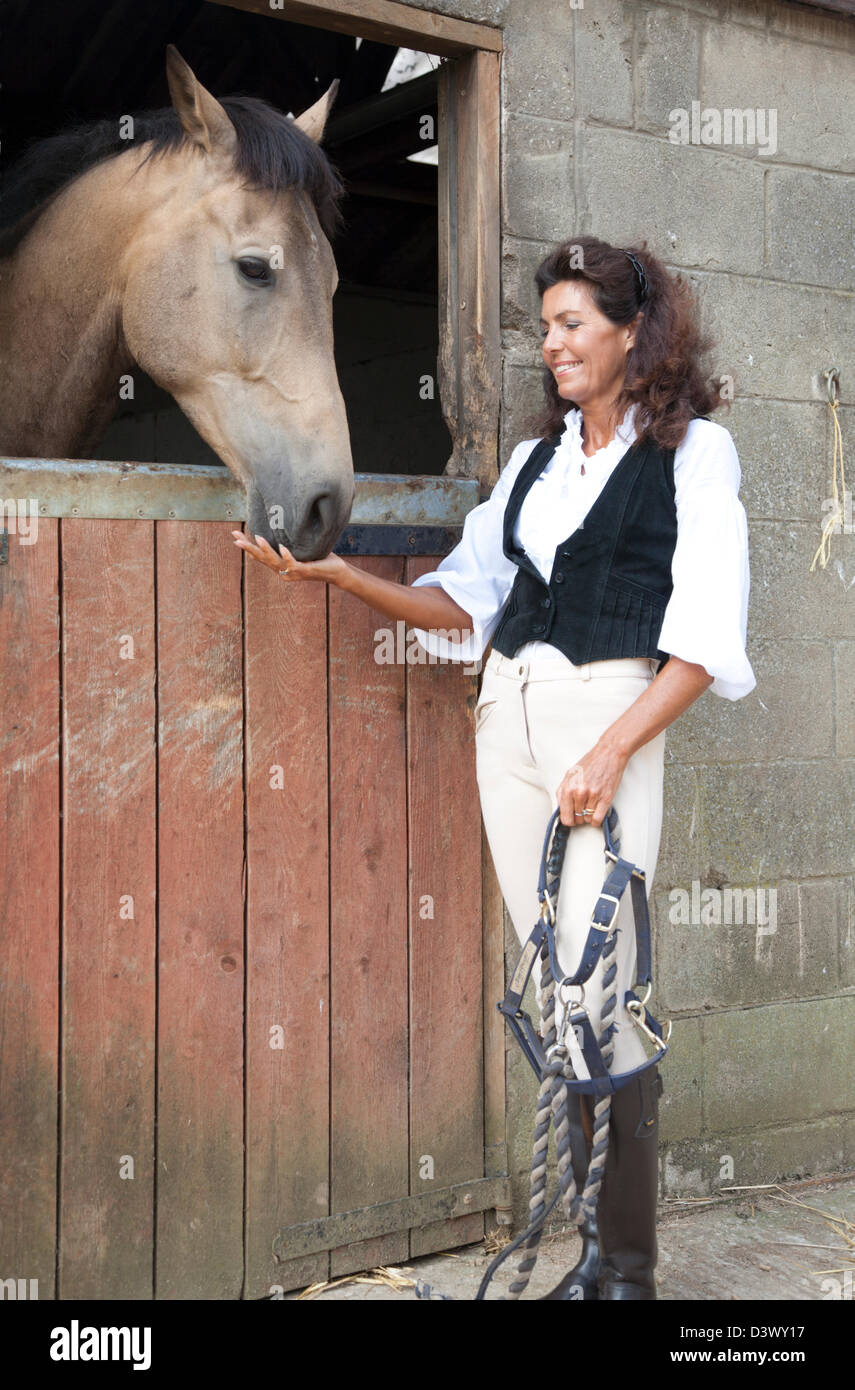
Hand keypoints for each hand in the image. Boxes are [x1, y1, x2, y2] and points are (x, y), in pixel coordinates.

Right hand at [231, 531, 348, 585]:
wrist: (336, 572)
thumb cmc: (320, 559)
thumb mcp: (302, 550)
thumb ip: (290, 544)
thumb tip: (283, 527)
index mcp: (281, 567)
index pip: (260, 556)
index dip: (248, 547)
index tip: (236, 536)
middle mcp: (284, 572)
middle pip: (262, 559)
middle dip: (248, 547)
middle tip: (235, 537)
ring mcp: (293, 573)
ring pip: (274, 561)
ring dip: (265, 549)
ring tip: (256, 538)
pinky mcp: (304, 571)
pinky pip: (293, 563)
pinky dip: (286, 555)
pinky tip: (281, 547)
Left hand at [555, 739, 627, 828]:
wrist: (608, 754)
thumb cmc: (591, 762)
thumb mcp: (570, 774)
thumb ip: (562, 791)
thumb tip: (560, 806)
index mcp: (569, 787)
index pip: (565, 816)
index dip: (568, 819)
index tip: (571, 818)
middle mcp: (580, 793)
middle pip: (576, 819)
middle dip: (578, 816)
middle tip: (581, 808)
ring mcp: (593, 796)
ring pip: (587, 819)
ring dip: (588, 816)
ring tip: (590, 806)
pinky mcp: (606, 798)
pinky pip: (598, 819)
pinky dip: (596, 820)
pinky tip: (596, 813)